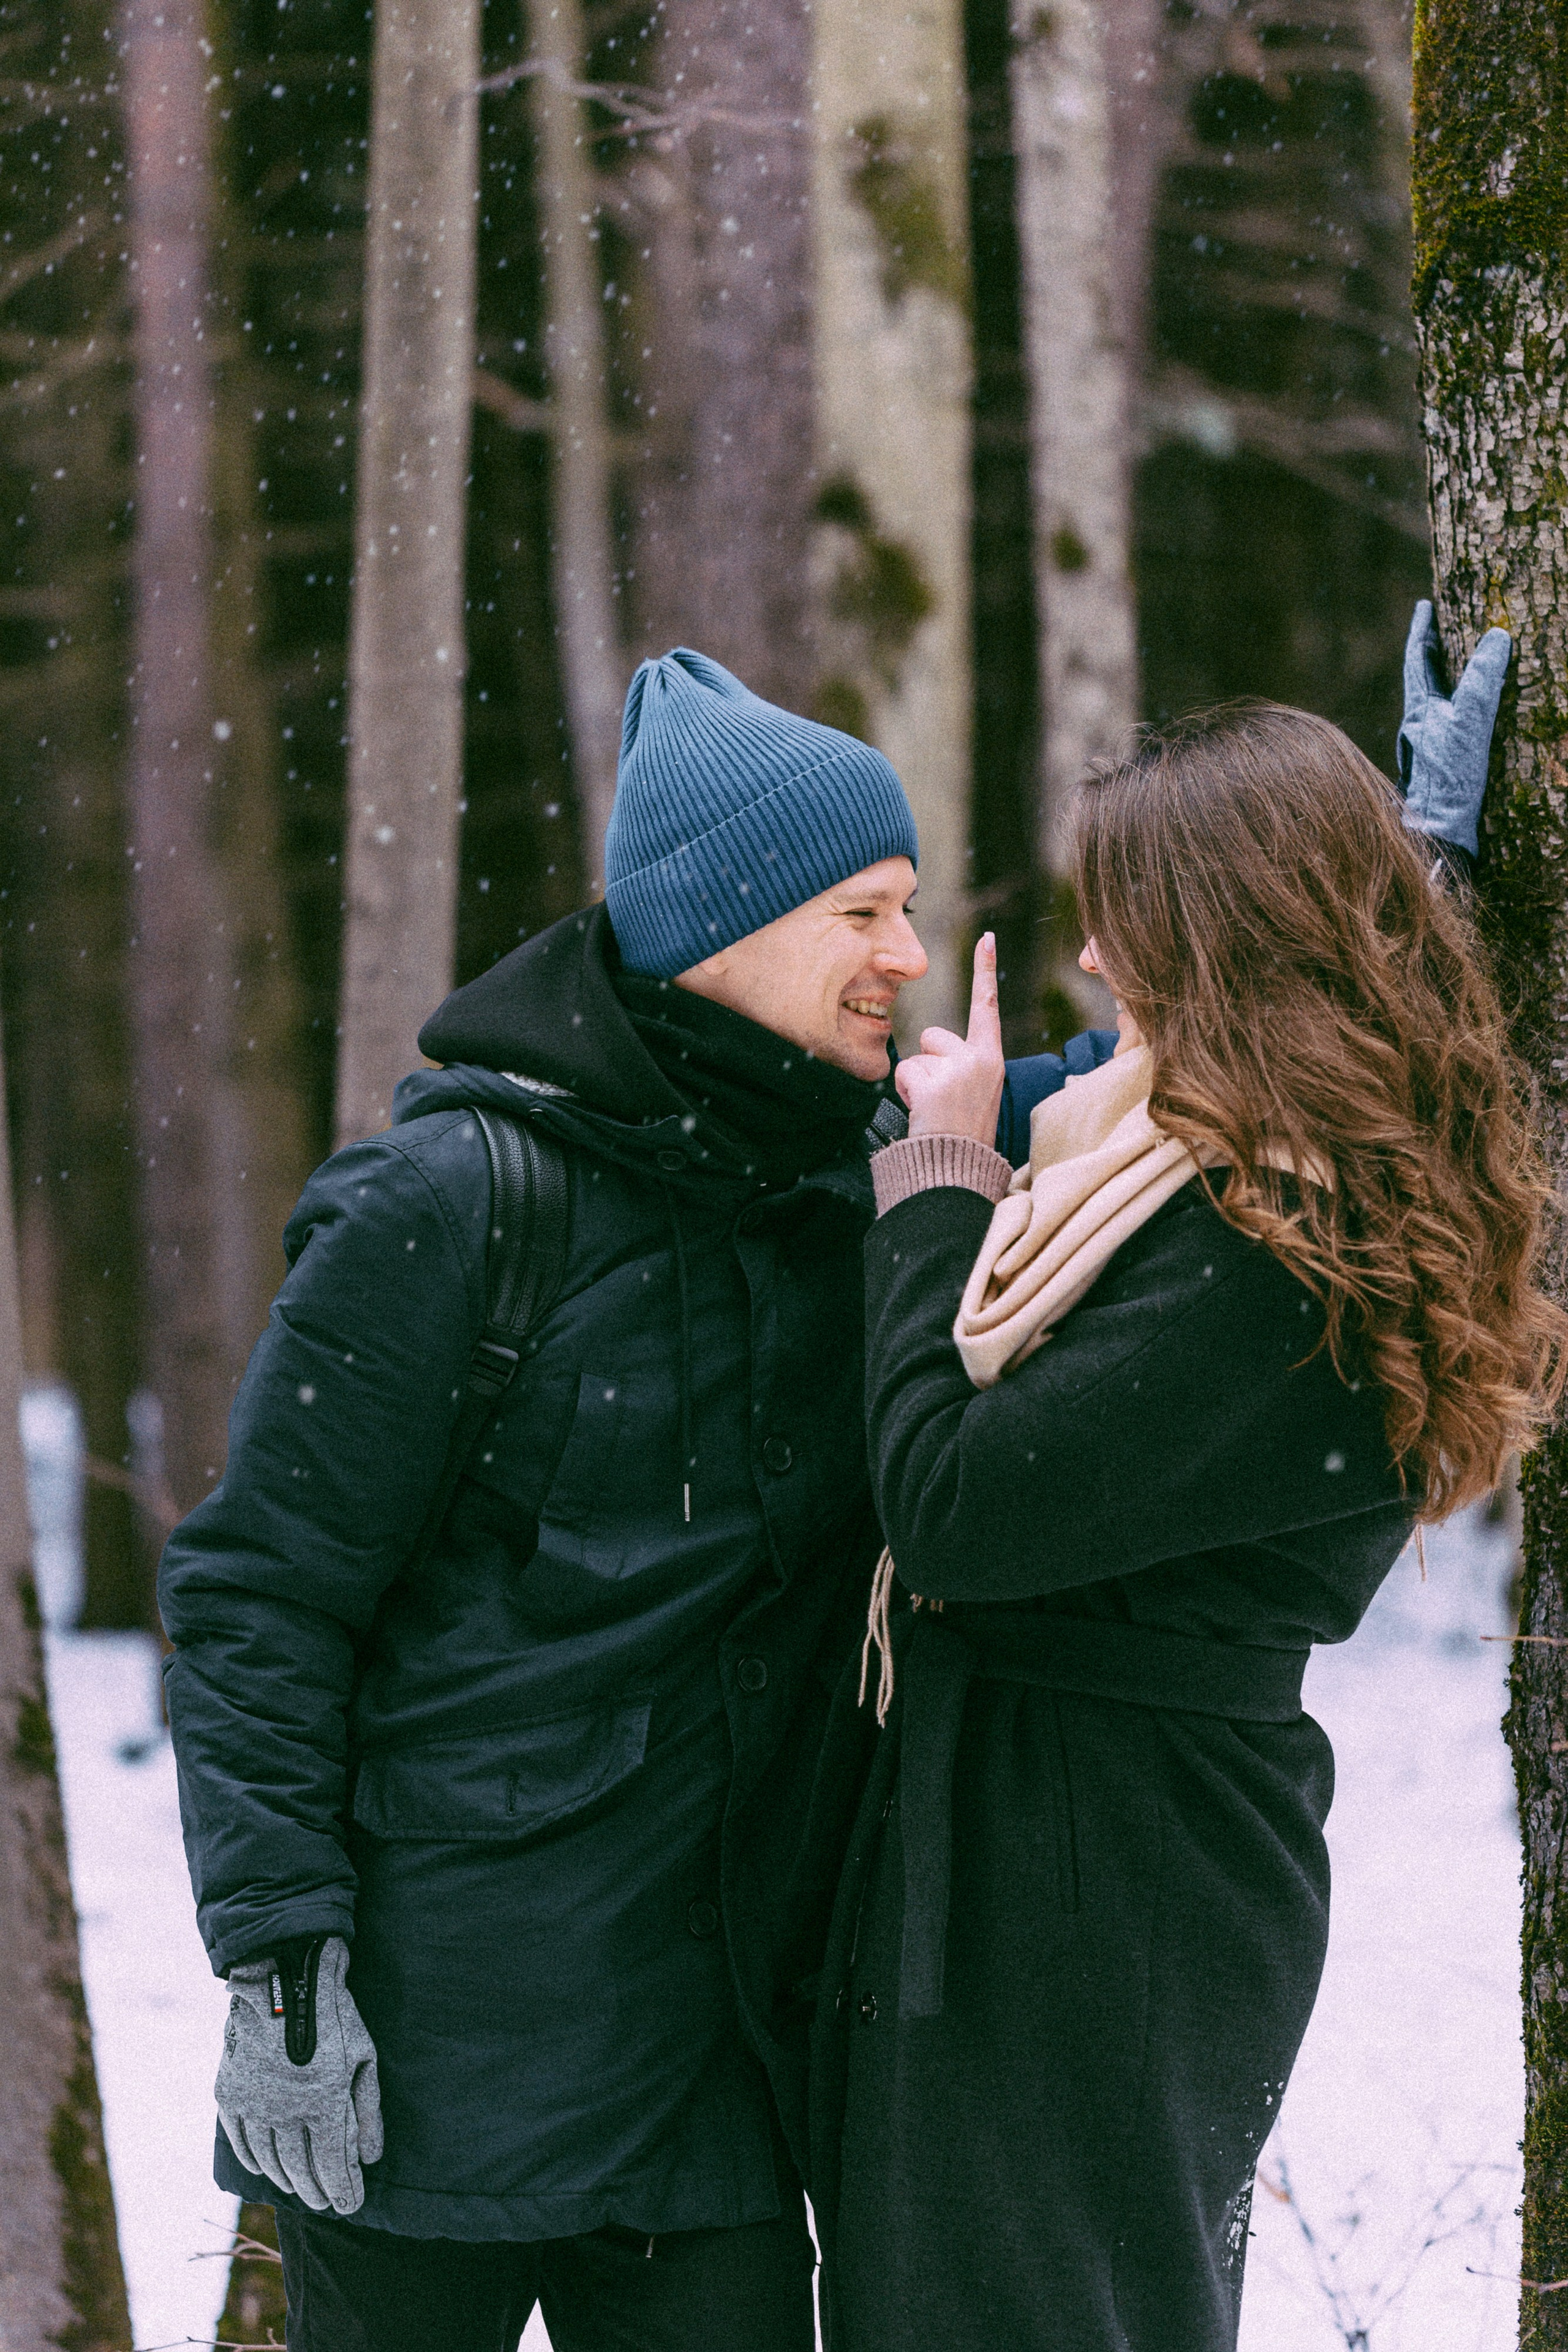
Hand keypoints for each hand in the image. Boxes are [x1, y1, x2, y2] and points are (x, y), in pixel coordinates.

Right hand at [216, 1933, 382, 2214]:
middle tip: (327, 2202)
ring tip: (301, 2188)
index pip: (334, 2166)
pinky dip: (255, 2161)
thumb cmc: (333, 2016)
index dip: (344, 2191)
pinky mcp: (229, 2094)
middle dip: (318, 2191)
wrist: (282, 1978)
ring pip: (270, 2161)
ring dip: (287, 2180)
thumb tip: (370, 2158)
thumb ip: (368, 2110)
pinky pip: (241, 2142)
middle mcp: (285, 2111)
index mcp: (324, 2102)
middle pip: (301, 2170)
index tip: (351, 2206)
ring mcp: (254, 2104)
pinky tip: (266, 2168)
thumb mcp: (364, 2056)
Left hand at [895, 933, 1004, 1144]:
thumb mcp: (973, 1093)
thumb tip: (930, 1051)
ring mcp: (960, 1069)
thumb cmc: (962, 1135)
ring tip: (933, 1109)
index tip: (987, 937)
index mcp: (991, 1059)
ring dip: (916, 1081)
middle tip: (941, 1100)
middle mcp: (980, 1059)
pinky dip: (907, 1094)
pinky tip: (925, 1113)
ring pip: (916, 1056)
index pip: (987, 1007)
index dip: (985, 971)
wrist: (957, 1169)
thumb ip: (960, 1064)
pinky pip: (904, 1074)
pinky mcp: (938, 1081)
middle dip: (928, 1064)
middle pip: (933, 1036)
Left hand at [1397, 600, 1511, 856]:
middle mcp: (1419, 726)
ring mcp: (1430, 747)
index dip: (1422, 631)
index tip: (1424, 605)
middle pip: (1424, 679)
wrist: (1440, 834)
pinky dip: (1462, 711)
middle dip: (1434, 653)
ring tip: (1461, 664)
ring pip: (1437, 703)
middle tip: (1441, 628)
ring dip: (1448, 682)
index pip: (1416, 659)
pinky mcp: (1445, 768)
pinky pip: (1452, 726)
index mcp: (1419, 710)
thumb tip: (1497, 636)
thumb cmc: (1450, 779)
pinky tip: (1473, 718)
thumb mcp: (1469, 721)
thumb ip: (1482, 680)